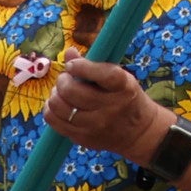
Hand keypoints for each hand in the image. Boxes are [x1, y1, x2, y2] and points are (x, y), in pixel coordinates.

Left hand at [42, 54, 174, 159]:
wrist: (139, 132)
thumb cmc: (125, 98)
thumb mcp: (120, 79)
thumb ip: (94, 65)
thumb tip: (69, 52)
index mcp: (123, 88)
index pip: (102, 74)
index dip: (81, 67)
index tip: (72, 65)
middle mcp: (111, 108)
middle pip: (71, 91)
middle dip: (62, 81)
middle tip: (66, 79)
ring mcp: (96, 125)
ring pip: (59, 106)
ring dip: (55, 95)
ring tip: (61, 93)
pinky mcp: (83, 138)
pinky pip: (54, 122)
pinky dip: (51, 110)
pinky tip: (59, 106)